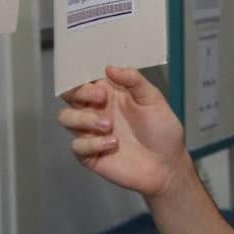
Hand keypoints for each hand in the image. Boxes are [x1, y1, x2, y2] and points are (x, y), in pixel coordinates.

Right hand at [59, 65, 187, 196]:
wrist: (168, 165)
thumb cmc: (163, 130)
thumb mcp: (153, 99)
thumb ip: (133, 81)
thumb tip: (109, 67)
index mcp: (109, 95)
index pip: (85, 80)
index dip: (85, 78)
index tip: (100, 84)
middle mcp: (96, 111)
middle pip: (69, 96)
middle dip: (79, 93)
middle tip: (102, 99)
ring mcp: (92, 133)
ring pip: (66, 118)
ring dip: (83, 119)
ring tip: (109, 125)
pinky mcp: (90, 155)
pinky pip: (77, 145)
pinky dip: (92, 143)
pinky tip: (113, 144)